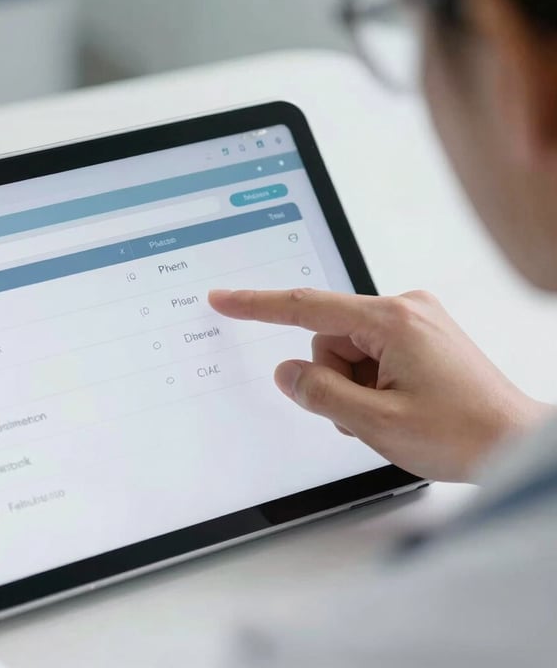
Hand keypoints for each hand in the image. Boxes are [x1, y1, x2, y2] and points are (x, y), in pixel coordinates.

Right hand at [209, 288, 549, 481]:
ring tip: (390, 412)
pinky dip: (371, 383)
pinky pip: (370, 354)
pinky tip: (399, 403)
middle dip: (335, 380)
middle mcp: (404, 309)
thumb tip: (286, 372)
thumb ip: (320, 393)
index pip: (306, 307)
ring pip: (347, 352)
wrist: (517, 443)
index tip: (225, 299)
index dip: (258, 305)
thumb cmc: (465, 434)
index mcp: (392, 320)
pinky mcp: (419, 335)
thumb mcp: (376, 422)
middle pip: (329, 341)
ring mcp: (414, 320)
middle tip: (368, 413)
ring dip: (354, 387)